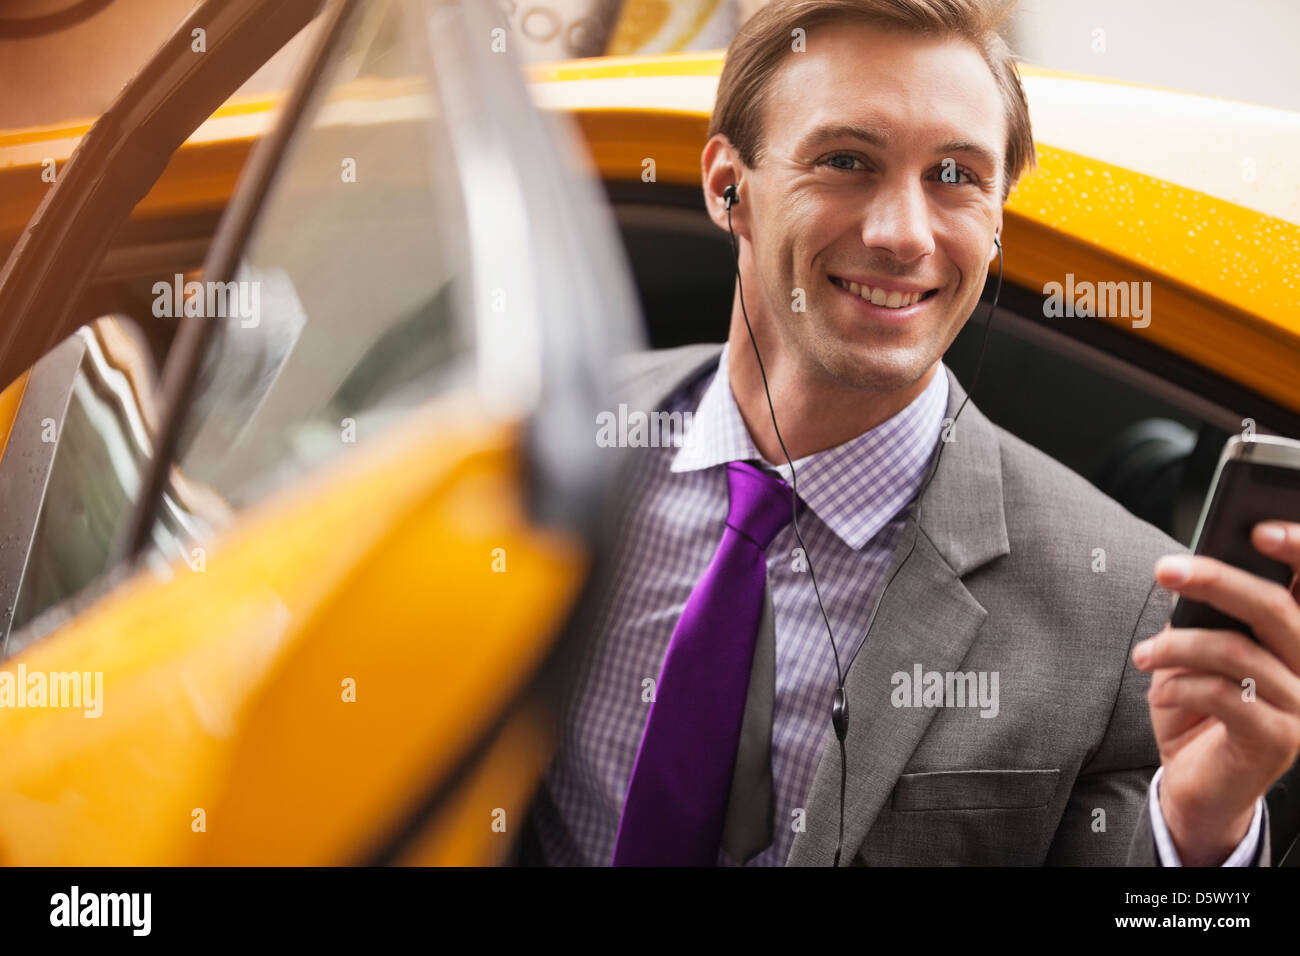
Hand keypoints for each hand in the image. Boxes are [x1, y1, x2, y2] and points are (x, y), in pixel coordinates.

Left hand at [1132, 521, 1299, 864]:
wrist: (1198, 786)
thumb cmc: (1200, 709)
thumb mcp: (1202, 654)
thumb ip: (1213, 617)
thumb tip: (1193, 572)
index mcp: (1299, 639)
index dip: (1298, 549)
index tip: (1256, 528)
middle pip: (1275, 608)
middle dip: (1216, 581)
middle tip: (1167, 570)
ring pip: (1237, 653)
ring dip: (1177, 646)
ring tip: (1144, 655)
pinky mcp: (1278, 741)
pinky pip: (1222, 695)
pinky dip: (1180, 684)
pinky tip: (1161, 689)